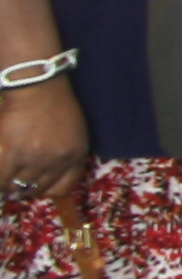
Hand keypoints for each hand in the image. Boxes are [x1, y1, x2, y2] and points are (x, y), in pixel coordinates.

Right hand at [0, 72, 89, 205]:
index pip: (64, 188)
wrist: (38, 86)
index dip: (47, 191)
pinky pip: (2, 177)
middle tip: (15, 184)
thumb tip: (44, 176)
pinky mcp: (14, 152)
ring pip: (18, 185)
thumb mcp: (74, 132)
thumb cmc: (55, 104)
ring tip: (5, 181)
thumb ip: (65, 153)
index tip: (36, 189)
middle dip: (25, 189)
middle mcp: (59, 160)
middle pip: (38, 188)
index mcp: (77, 155)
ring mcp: (36, 158)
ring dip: (9, 186)